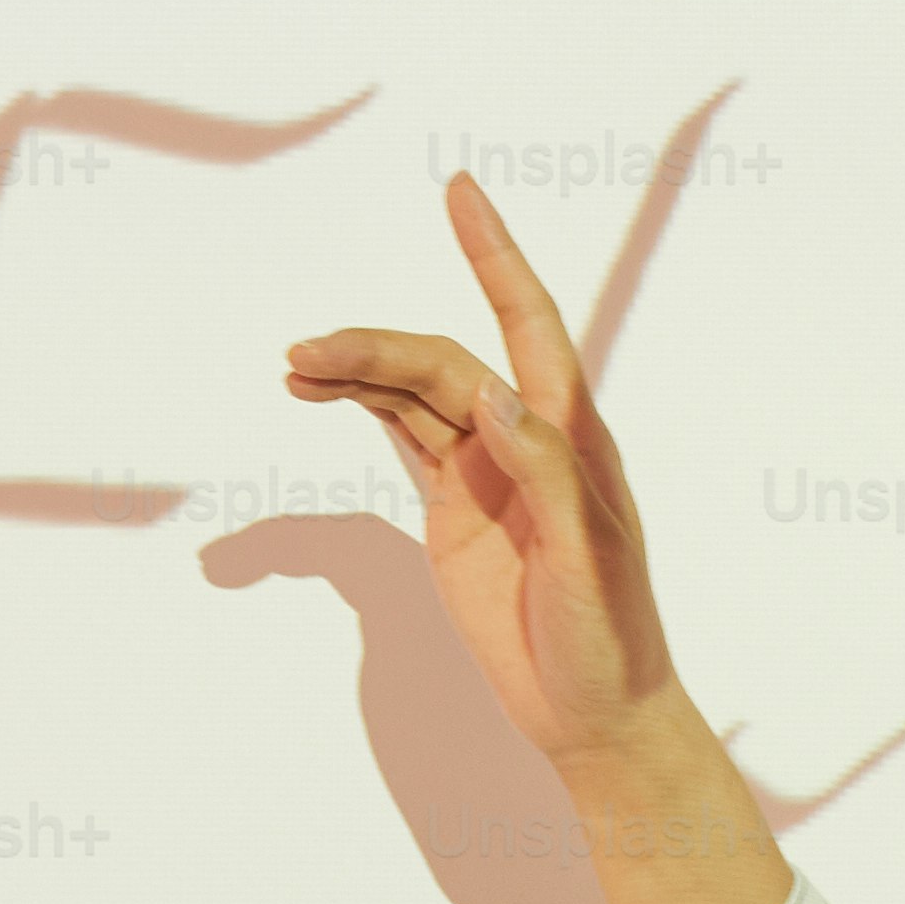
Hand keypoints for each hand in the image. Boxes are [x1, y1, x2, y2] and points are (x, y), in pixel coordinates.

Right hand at [284, 172, 680, 764]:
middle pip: (444, 360)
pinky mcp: (453, 506)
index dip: (493, 257)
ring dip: (358, 370)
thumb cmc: (610, 639)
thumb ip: (547, 476)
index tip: (460, 193)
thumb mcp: (589, 561)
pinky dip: (361, 405)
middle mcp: (527, 438)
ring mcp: (486, 470)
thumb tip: (494, 395)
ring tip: (295, 366)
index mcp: (573, 437)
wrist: (592, 710)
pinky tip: (319, 390)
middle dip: (377, 345)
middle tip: (306, 351)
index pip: (530, 324)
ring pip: (414, 391)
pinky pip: (402, 435)